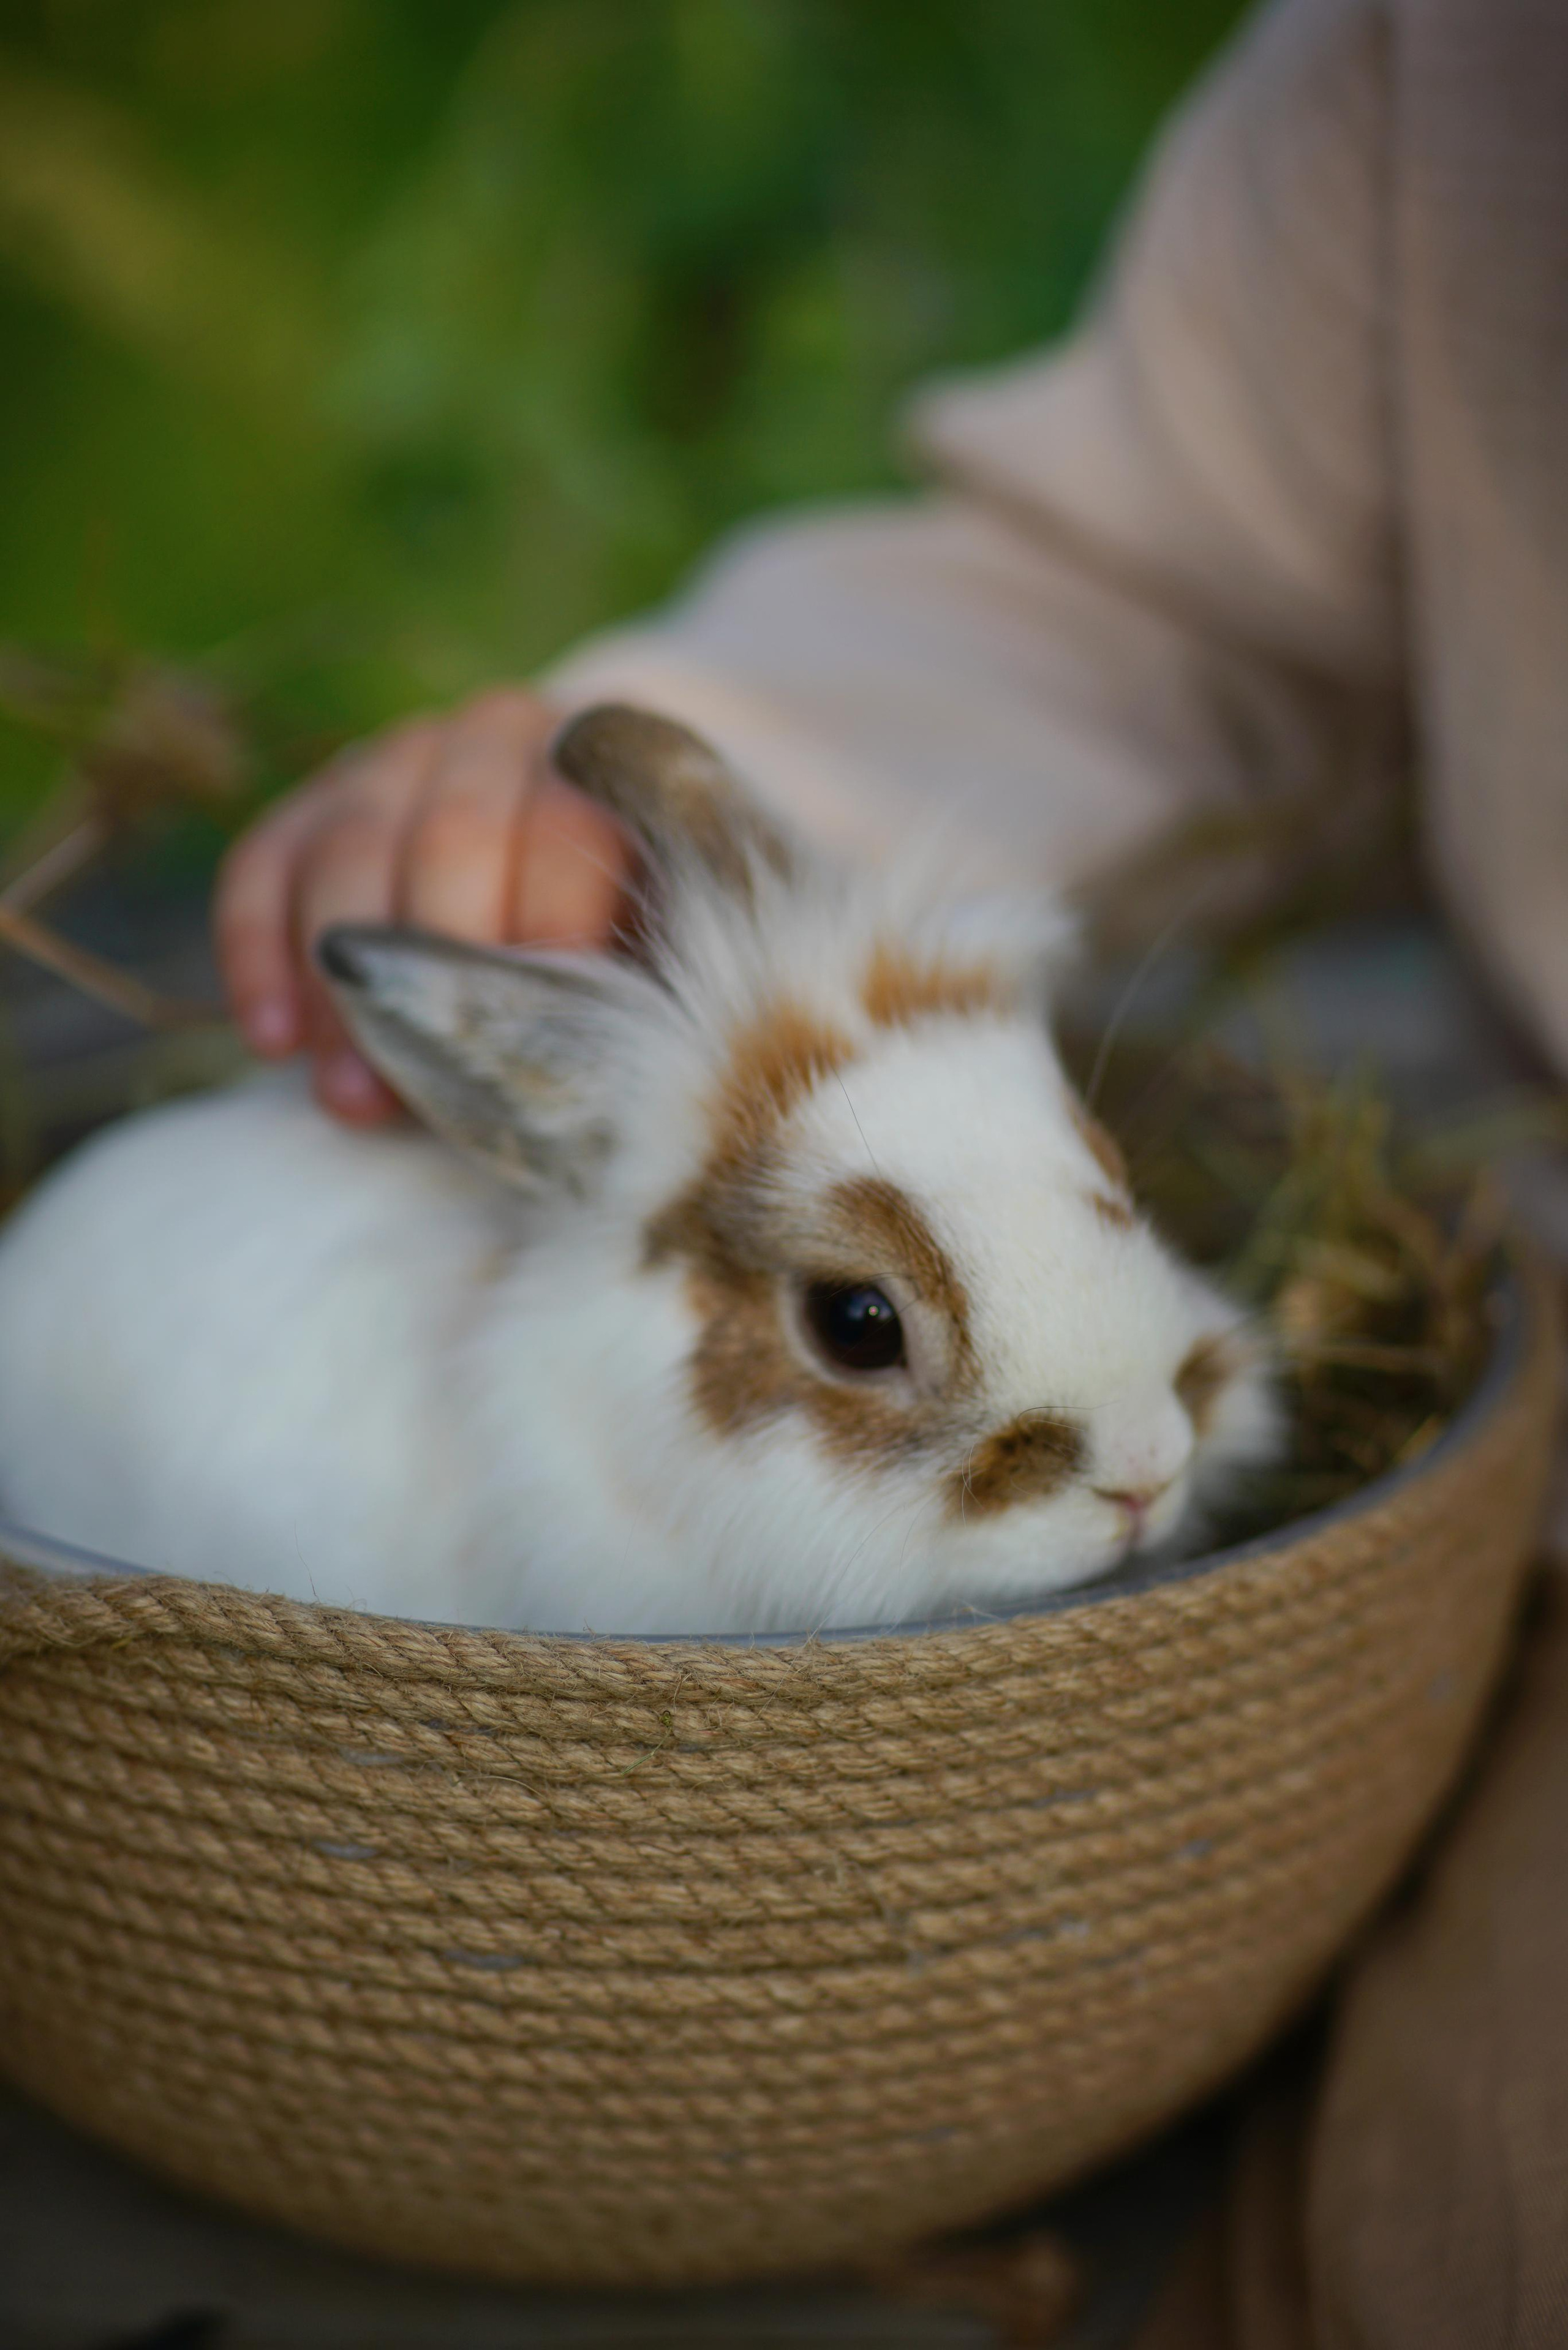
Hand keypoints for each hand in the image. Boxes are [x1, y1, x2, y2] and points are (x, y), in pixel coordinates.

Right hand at [215, 688, 630, 1121]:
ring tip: (351, 1096)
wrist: (561, 851)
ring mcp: (398, 758)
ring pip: (350, 849)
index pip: (566, 841)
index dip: (541, 950)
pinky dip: (259, 954)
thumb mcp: (645, 945)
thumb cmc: (616, 926)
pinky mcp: (312, 799)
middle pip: (451, 837)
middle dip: (433, 976)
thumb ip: (624, 988)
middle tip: (429, 1085)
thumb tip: (589, 1084)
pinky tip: (271, 1042)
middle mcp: (496, 737)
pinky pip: (262, 865)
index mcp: (601, 768)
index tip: (531, 1055)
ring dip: (343, 986)